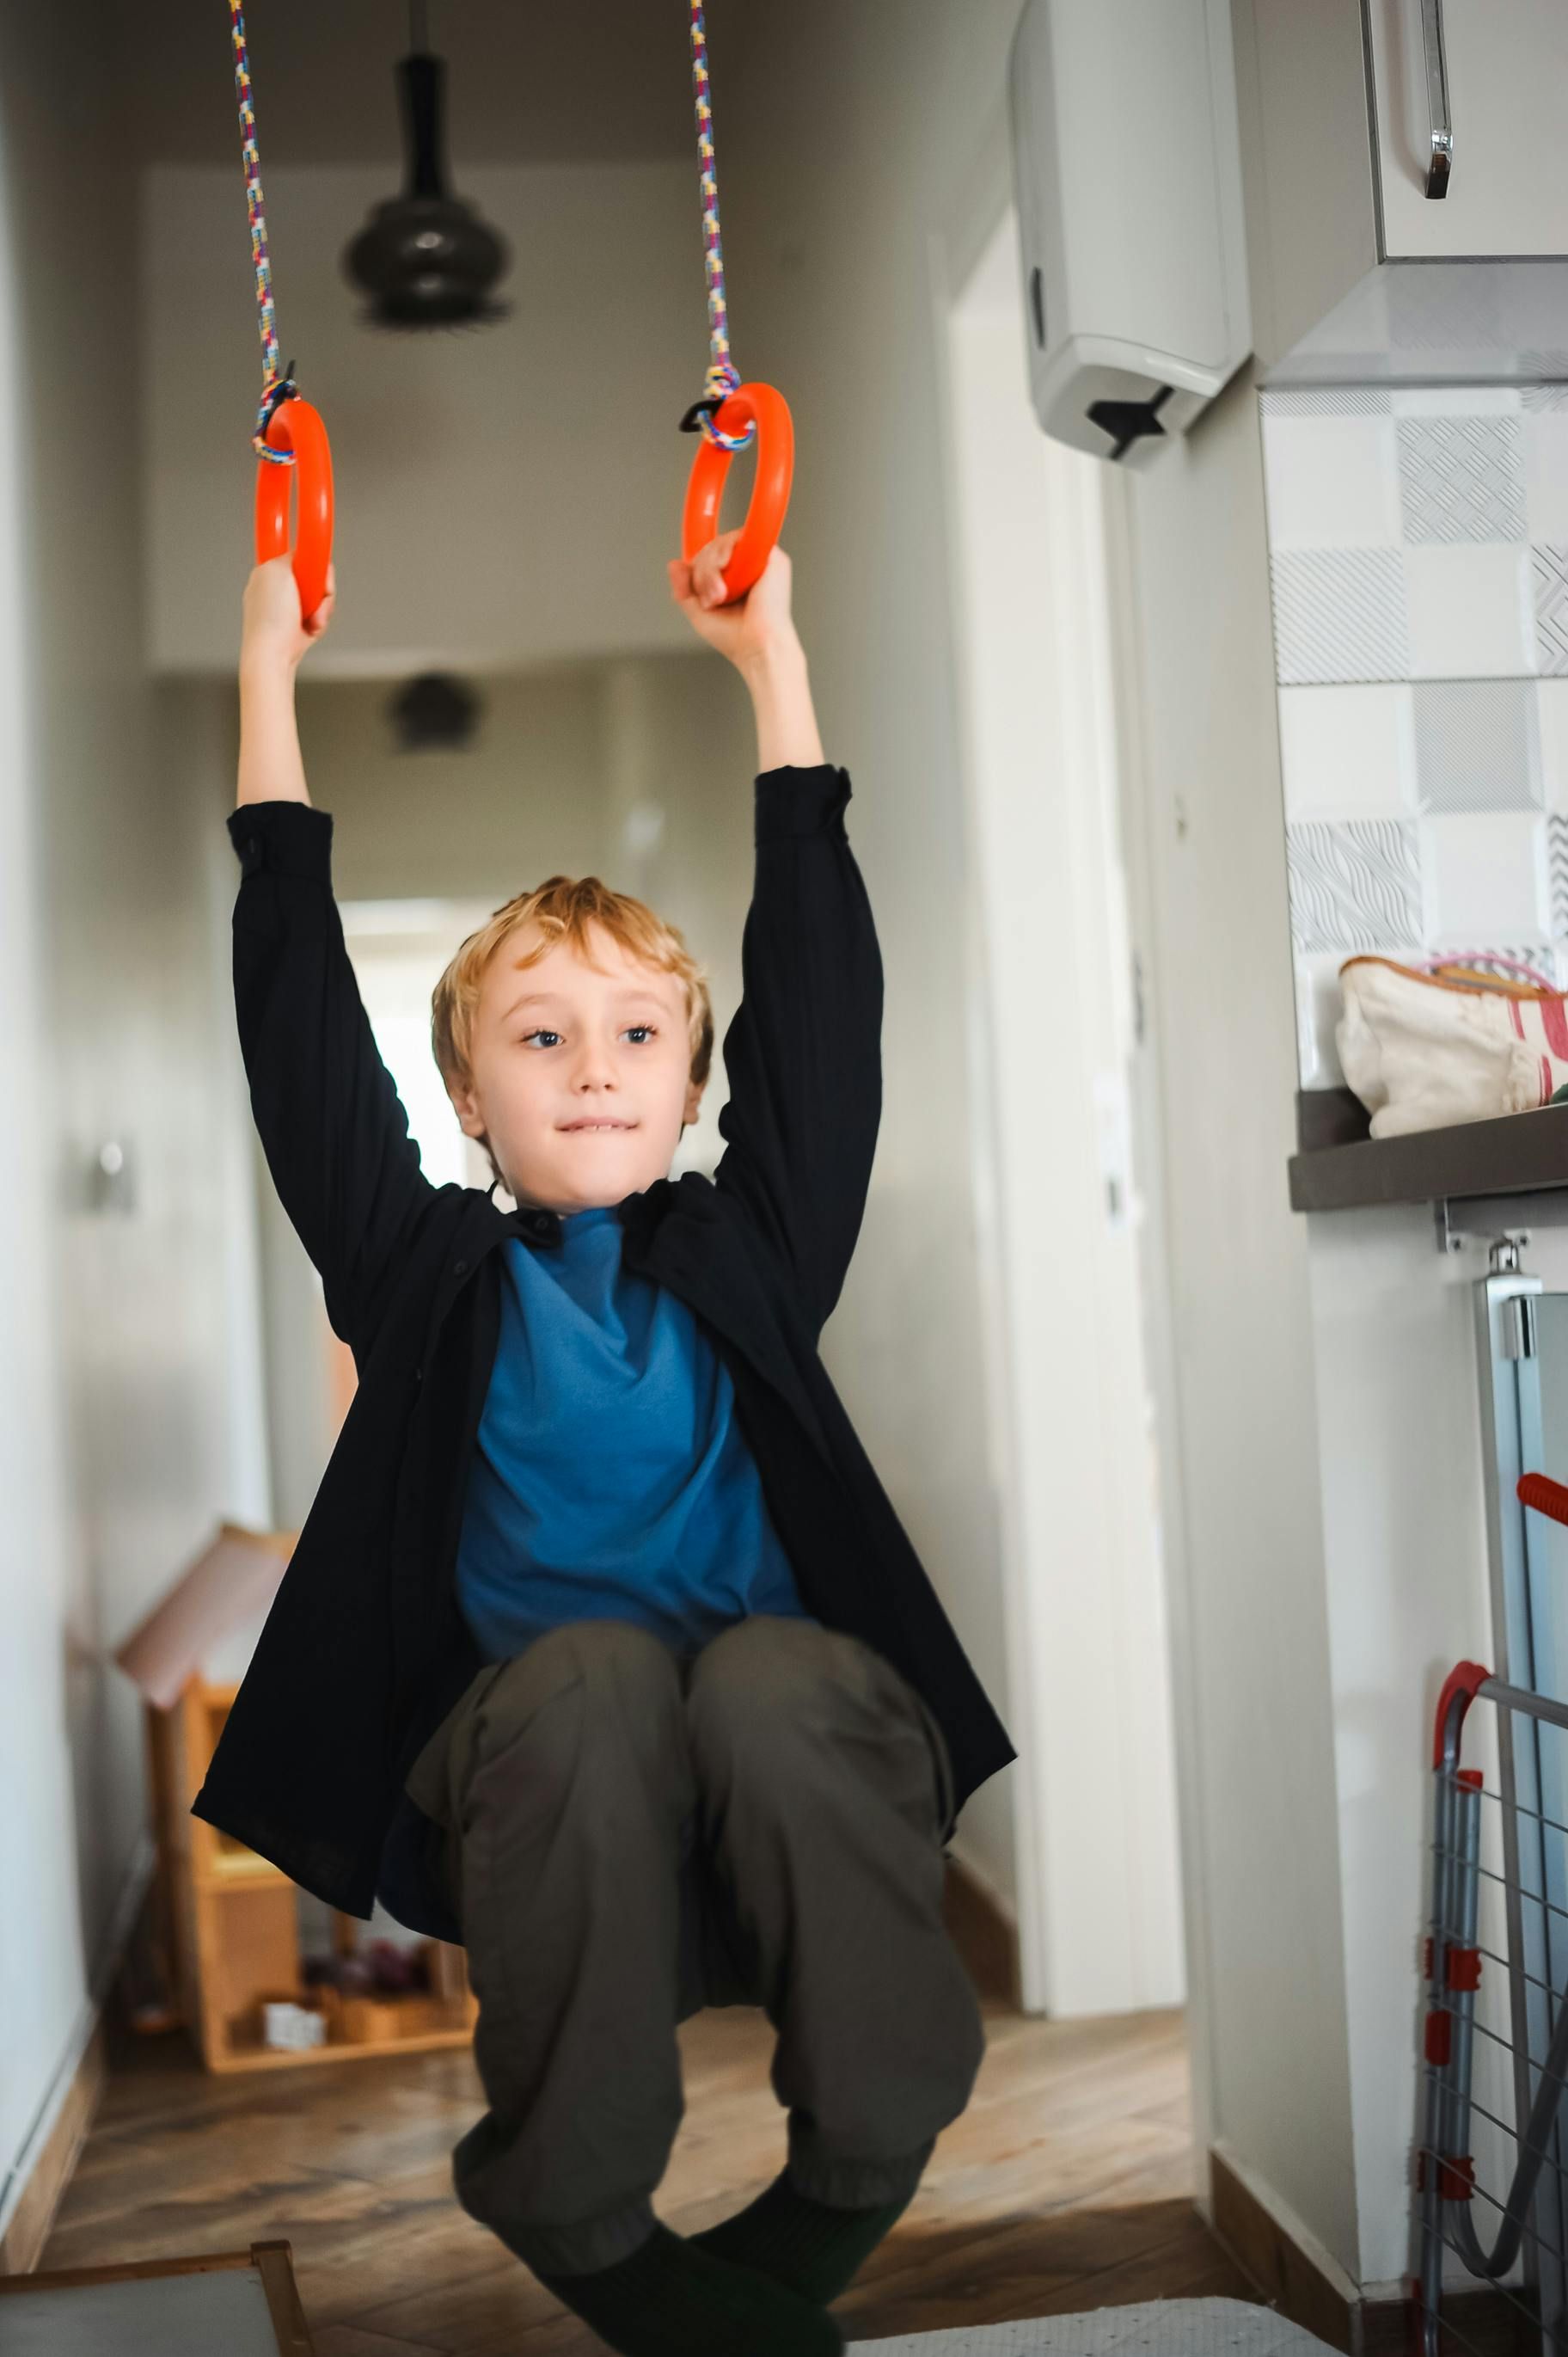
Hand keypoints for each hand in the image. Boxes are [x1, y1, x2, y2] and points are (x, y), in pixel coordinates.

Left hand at [241, 553, 336, 669]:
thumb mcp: (279, 569)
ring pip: (319, 599)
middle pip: (313, 579)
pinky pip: (318, 617)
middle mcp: (275, 590)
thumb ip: (291, 555)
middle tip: (316, 597)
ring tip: (311, 619)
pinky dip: (319, 623)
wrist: (273, 653)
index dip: (311, 563)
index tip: (317, 570)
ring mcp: (286, 609)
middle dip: (321, 590)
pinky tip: (310, 628)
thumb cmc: (270, 618)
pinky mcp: (296, 627)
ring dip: (322, 609)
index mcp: (267, 573)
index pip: (298, 557)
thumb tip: (300, 554)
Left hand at [667, 533, 798, 671]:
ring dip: (709, 569)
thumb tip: (674, 564)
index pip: (709, 558)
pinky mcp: (772, 557)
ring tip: (718, 596)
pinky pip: (739, 538)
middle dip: (701, 573)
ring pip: (721, 543)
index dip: (698, 568)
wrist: (757, 646)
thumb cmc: (735, 637)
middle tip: (710, 599)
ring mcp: (761, 560)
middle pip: (712, 549)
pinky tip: (725, 573)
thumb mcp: (699, 611)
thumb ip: (684, 588)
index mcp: (736, 578)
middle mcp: (749, 567)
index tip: (698, 591)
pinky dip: (724, 554)